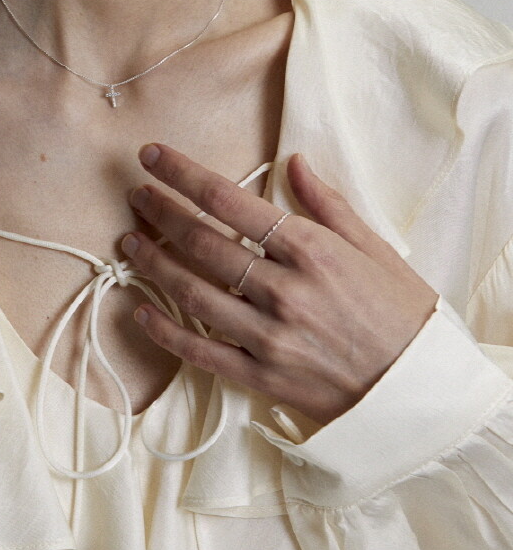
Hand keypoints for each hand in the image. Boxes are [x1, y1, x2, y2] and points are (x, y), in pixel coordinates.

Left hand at [121, 144, 439, 426]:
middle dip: (160, 212)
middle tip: (136, 194)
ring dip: (153, 262)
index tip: (154, 156)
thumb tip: (294, 161)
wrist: (420, 393)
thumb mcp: (375, 248)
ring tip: (129, 241)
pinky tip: (140, 309)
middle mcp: (284, 290)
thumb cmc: (403, 315)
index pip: (230, 201)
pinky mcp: (260, 377)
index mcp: (312, 251)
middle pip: (202, 242)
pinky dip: (165, 330)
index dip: (183, 175)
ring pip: (191, 292)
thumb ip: (327, 204)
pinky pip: (199, 351)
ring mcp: (268, 337)